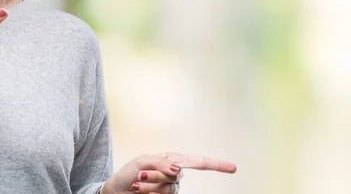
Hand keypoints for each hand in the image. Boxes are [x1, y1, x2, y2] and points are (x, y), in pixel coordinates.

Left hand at [102, 152, 235, 193]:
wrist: (116, 191)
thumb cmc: (129, 173)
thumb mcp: (142, 162)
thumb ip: (161, 163)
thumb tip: (179, 169)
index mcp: (172, 160)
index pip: (198, 162)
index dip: (216, 165)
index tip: (234, 168)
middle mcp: (174, 175)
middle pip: (175, 176)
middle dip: (154, 175)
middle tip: (139, 175)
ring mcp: (169, 189)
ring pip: (167, 189)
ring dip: (148, 186)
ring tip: (137, 184)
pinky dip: (149, 193)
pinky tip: (140, 191)